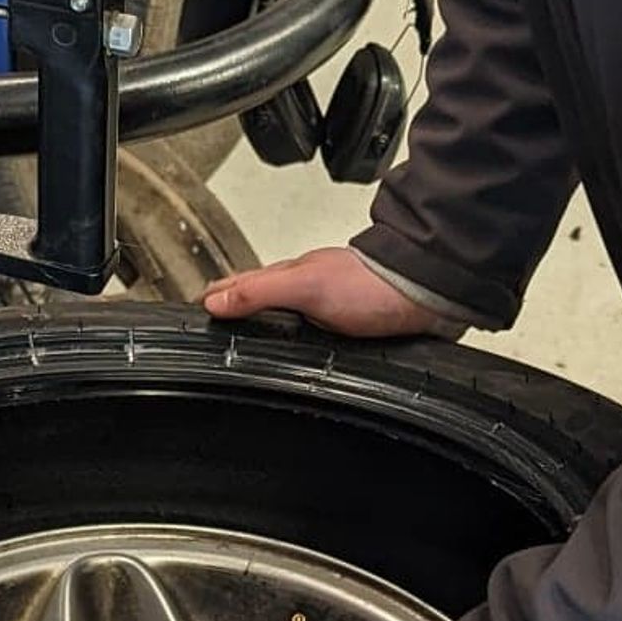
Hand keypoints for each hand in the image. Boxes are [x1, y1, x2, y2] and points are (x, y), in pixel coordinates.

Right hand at [205, 247, 441, 338]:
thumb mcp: (305, 288)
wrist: (426, 295)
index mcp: (291, 277)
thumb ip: (259, 293)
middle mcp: (307, 289)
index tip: (195, 305)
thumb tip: (215, 302)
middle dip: (234, 303)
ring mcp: (329, 306)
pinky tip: (299, 343)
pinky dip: (296, 335)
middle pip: (261, 297)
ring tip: (245, 327)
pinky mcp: (350, 325)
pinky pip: (312, 331)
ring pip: (286, 313)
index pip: (241, 285)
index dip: (217, 296)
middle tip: (212, 313)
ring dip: (265, 318)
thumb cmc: (373, 286)